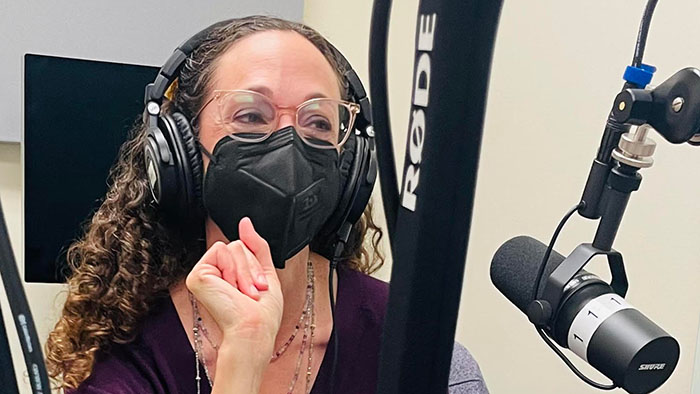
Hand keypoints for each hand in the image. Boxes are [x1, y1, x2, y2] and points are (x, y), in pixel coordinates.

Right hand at [186, 217, 282, 363]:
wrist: (254, 328)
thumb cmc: (263, 312)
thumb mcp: (265, 272)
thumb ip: (256, 246)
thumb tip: (245, 222)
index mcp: (229, 274)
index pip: (244, 248)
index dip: (256, 265)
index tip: (260, 287)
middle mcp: (214, 272)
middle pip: (239, 245)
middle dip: (252, 268)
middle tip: (253, 292)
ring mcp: (204, 273)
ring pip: (233, 246)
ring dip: (245, 271)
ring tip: (244, 293)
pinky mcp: (197, 274)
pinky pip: (221, 250)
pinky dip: (233, 269)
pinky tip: (230, 289)